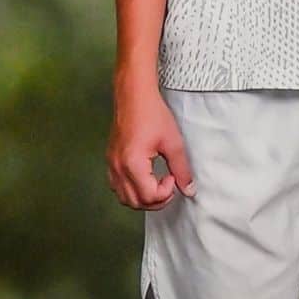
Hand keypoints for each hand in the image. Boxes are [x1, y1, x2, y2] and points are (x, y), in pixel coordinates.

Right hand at [107, 85, 195, 209]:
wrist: (134, 96)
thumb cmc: (152, 114)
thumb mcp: (173, 143)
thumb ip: (181, 169)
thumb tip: (188, 189)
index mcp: (132, 163)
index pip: (148, 196)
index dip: (165, 193)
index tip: (173, 178)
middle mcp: (118, 167)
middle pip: (134, 202)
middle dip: (155, 200)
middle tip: (168, 185)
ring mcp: (111, 165)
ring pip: (124, 197)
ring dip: (143, 198)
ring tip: (157, 183)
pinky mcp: (110, 161)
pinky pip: (117, 187)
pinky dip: (131, 190)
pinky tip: (145, 178)